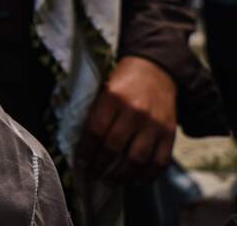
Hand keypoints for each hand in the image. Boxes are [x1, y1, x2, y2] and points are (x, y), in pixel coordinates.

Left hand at [76, 56, 177, 183]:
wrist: (156, 70)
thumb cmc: (124, 81)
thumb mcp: (105, 88)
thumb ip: (97, 112)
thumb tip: (84, 144)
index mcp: (113, 97)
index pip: (95, 130)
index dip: (86, 150)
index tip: (81, 161)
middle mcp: (135, 111)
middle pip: (114, 147)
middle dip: (100, 165)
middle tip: (94, 173)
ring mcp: (155, 124)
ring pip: (136, 159)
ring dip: (121, 175)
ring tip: (110, 180)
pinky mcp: (170, 134)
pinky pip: (159, 162)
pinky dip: (147, 176)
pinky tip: (135, 180)